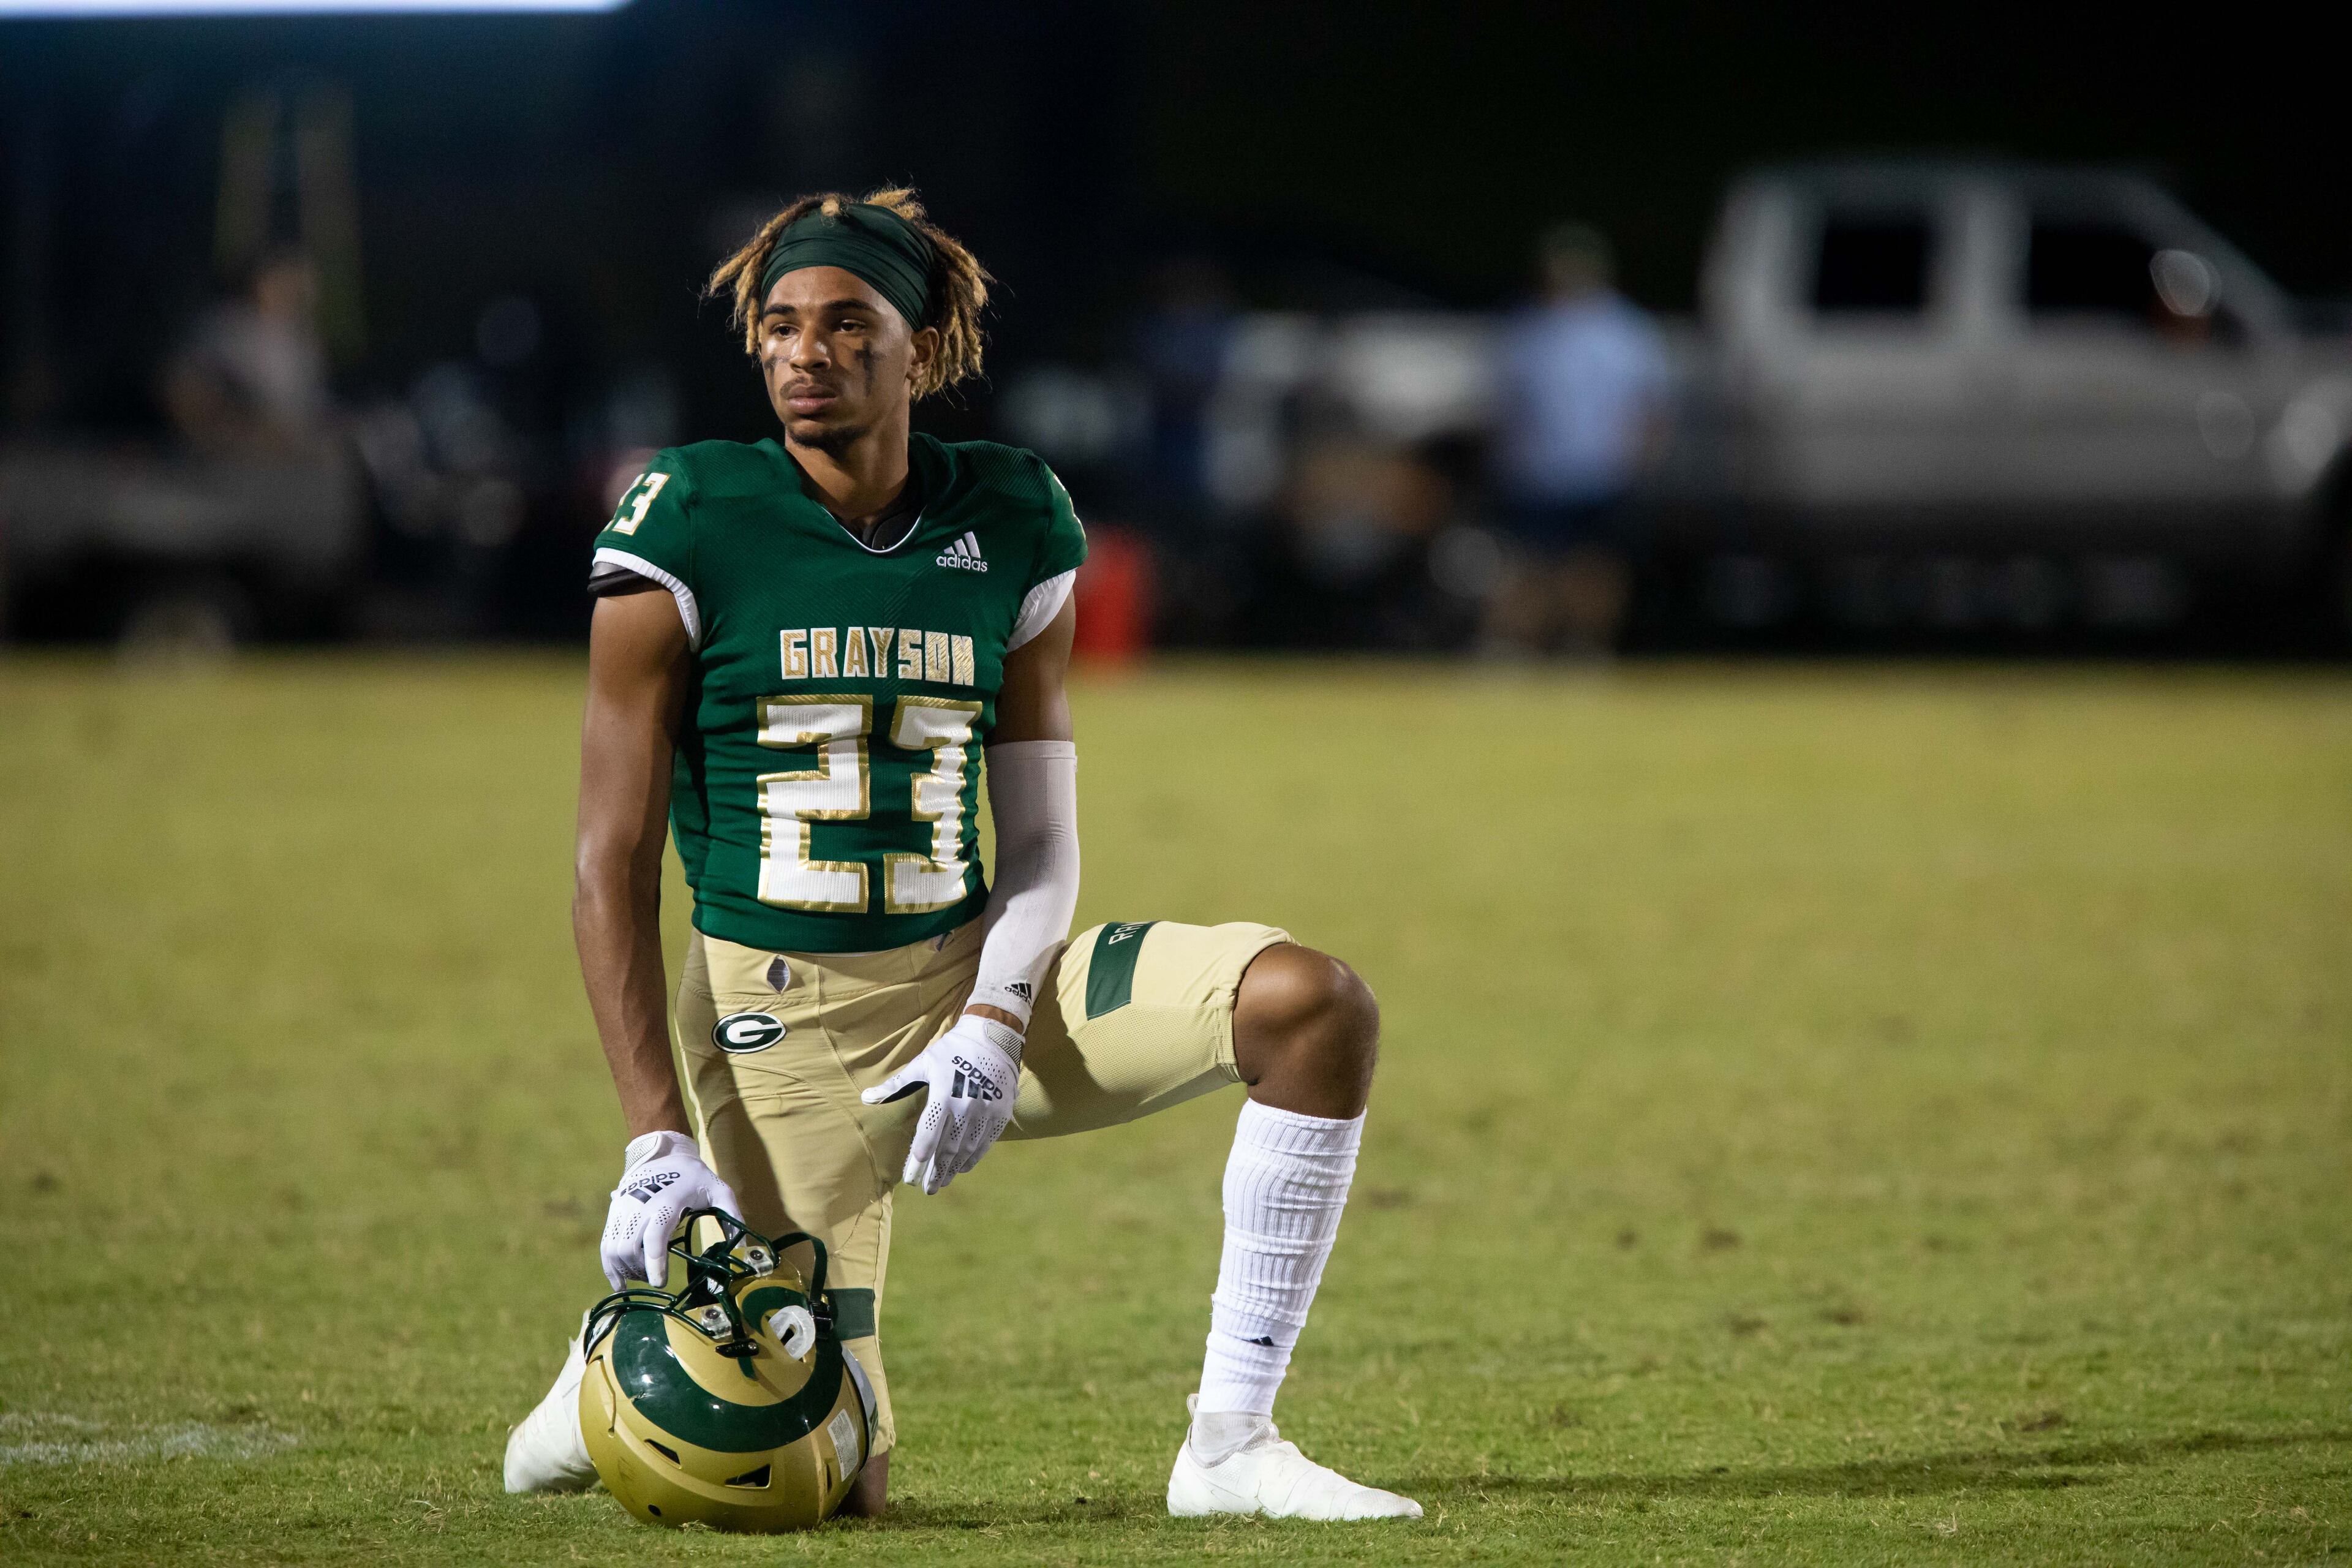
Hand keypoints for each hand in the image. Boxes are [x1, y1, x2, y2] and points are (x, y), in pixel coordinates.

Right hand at [600, 1130, 741, 1288]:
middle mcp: (640, 1206)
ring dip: (627, 1270)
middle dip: (641, 1271)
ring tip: (644, 1277)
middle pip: (630, 1248)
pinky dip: (610, 1267)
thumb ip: (732, 1217)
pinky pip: (606, 1245)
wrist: (663, 1155)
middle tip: (657, 1280)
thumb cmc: (694, 1176)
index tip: (660, 1282)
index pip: (655, 1237)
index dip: (655, 1263)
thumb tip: (743, 1248)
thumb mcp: (719, 1190)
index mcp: (667, 1202)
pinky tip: (621, 1283)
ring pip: (614, 1249)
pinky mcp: (614, 1214)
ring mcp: (623, 1210)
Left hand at [860, 1014, 1022, 1193]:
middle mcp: (965, 1107)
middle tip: (927, 1189)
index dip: (918, 1162)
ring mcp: (985, 1111)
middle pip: (947, 1150)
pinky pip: (986, 1142)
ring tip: (943, 1182)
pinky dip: (974, 1157)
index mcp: (942, 1096)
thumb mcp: (922, 1063)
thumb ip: (896, 1085)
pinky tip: (963, 1167)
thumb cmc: (952, 1049)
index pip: (927, 1138)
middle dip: (935, 1173)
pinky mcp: (1001, 1112)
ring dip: (953, 1169)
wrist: (993, 1035)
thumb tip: (866, 1098)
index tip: (910, 1179)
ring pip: (967, 1149)